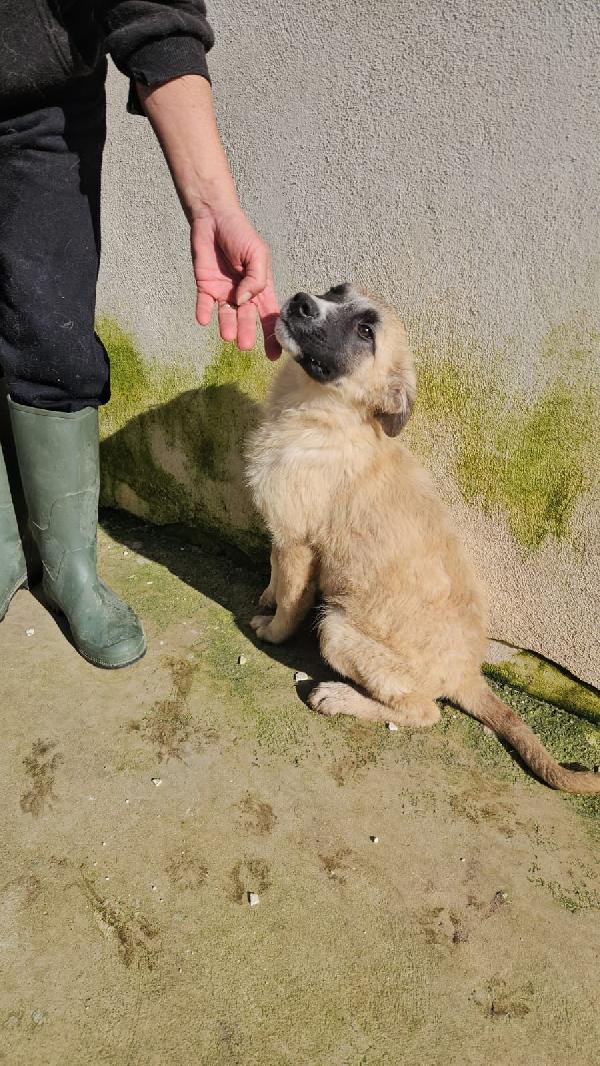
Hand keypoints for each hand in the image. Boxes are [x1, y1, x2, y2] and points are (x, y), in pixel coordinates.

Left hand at [191, 209, 280, 359]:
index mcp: (260, 287)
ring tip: (227, 336)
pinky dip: (204, 312)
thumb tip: (243, 300)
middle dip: (247, 332)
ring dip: (227, 326)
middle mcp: (242, 294)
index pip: (269, 314)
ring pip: (226, 315)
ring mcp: (224, 292)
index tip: (274, 353)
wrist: (213, 218)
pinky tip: (204, 319)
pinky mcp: (205, 287)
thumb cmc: (240, 234)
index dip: (272, 334)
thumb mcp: (257, 254)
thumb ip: (255, 278)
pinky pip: (204, 304)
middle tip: (245, 346)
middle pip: (246, 318)